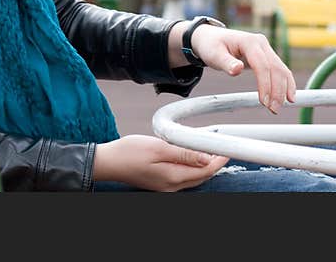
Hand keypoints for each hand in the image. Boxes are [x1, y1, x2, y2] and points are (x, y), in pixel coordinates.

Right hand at [93, 134, 228, 190]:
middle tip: (221, 149)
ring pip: (193, 178)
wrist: (109, 162)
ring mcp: (165, 187)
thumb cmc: (129, 152)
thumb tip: (206, 158)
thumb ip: (183, 154)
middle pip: (201, 177)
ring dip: (202, 166)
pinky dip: (190, 168)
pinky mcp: (160, 184)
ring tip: (208, 150)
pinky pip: (182, 177)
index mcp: (173, 178)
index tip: (226, 150)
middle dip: (213, 164)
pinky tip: (189, 157)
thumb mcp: (158, 147)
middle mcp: (171, 187)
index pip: (205, 171)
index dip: (218, 161)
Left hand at [191, 25, 296, 113]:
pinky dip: (285, 83)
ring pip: (281, 69)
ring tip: (278, 107)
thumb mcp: (214, 54)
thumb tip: (237, 69)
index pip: (262, 65)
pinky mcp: (266, 56)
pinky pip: (280, 70)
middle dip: (277, 90)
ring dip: (283, 89)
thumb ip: (226, 62)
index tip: (264, 101)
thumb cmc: (211, 46)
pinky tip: (288, 97)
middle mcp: (260, 43)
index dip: (265, 84)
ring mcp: (265, 49)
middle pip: (276, 68)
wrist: (210, 37)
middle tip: (273, 109)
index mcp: (249, 41)